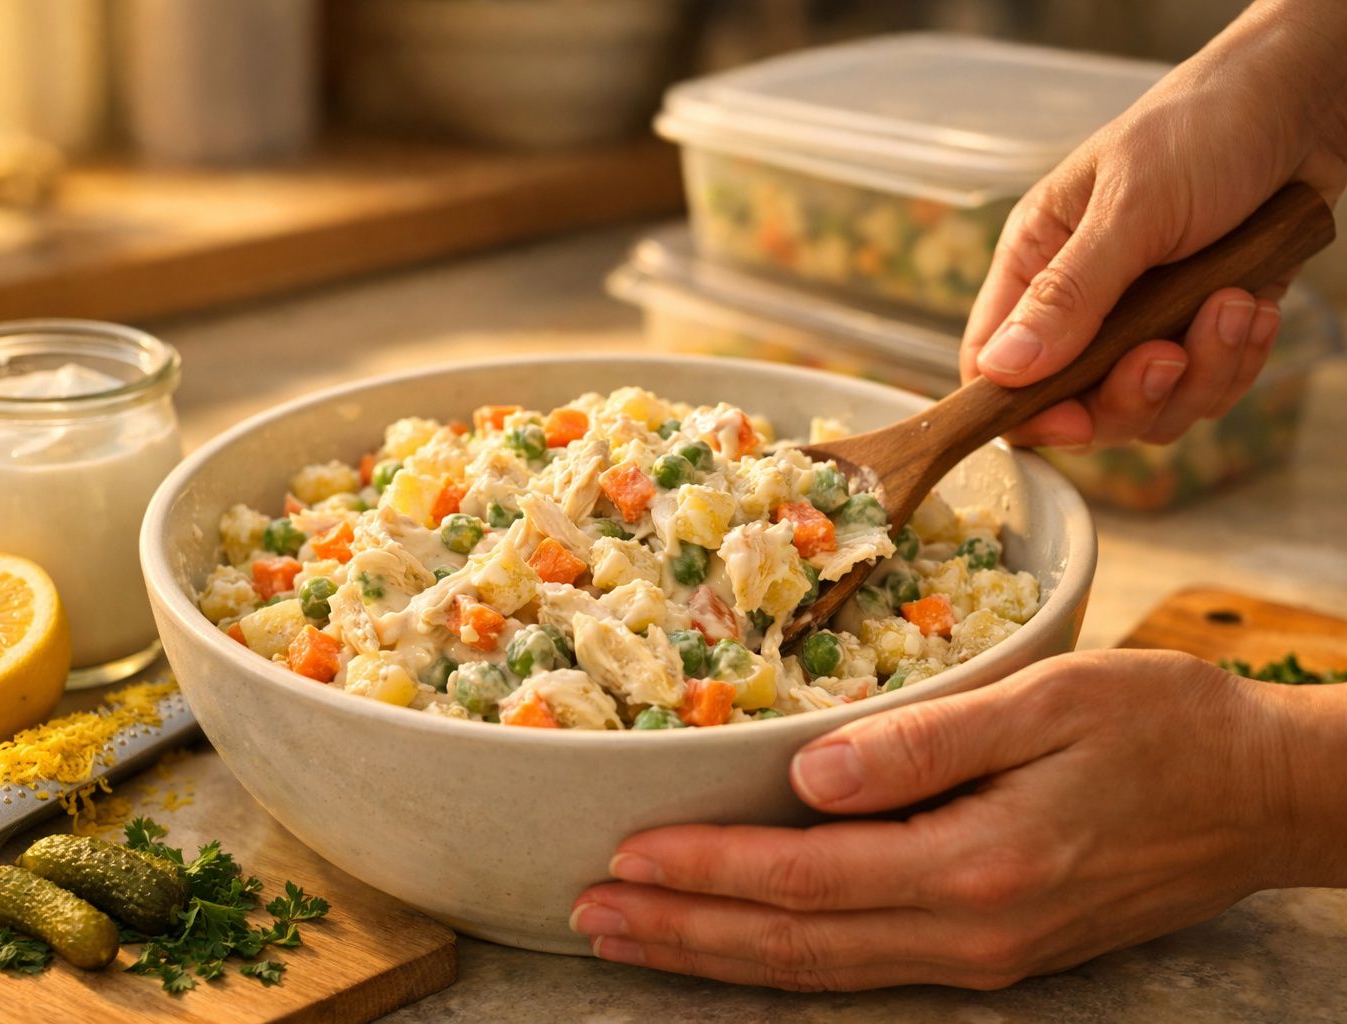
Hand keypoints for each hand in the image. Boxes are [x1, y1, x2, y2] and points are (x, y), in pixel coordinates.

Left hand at [570, 650, 1346, 990]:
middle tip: (589, 915)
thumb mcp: (1051, 703)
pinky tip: (740, 940)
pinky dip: (785, 957)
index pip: (804, 877)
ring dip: (719, 954)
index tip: (625, 856)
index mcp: (975, 865)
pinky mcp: (994, 946)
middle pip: (794, 945)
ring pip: (821, 969)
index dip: (706, 870)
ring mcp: (982, 951)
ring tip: (634, 937)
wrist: (1263, 796)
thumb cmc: (1161, 727)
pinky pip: (864, 965)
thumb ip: (929, 742)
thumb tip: (812, 771)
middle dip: (683, 932)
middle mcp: (970, 930)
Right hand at [960, 0, 1346, 448]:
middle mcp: (1080, 302)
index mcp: (1036, 262)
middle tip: (1172, 352)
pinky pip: (1206, 389)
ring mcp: (1142, 323)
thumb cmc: (1202, 130)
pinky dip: (1238, 359)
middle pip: (1074, 404)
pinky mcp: (1200, 330)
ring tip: (1235, 304)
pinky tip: (1257, 304)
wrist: (1305, 104)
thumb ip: (1069, 292)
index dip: (1024, 405)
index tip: (1073, 417)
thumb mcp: (1131, 207)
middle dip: (1131, 394)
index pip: (994, 362)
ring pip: (1148, 408)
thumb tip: (1004, 370)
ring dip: (1201, 372)